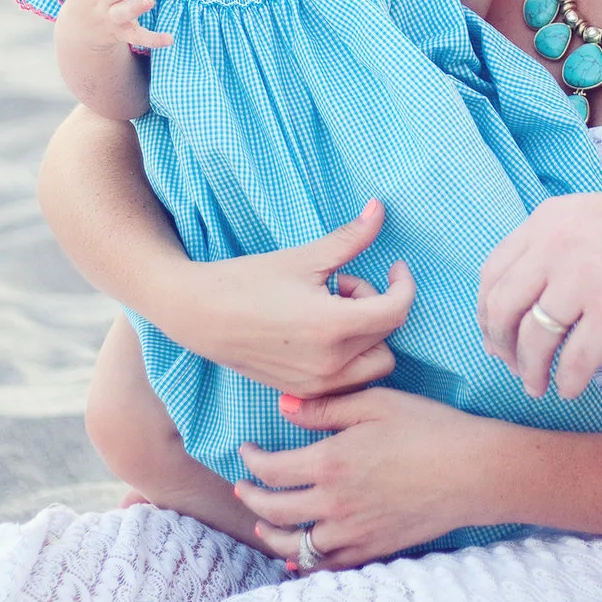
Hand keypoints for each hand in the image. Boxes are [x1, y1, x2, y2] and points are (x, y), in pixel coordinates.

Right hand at [163, 201, 418, 397]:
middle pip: (387, 336)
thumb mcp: (304, 258)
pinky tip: (320, 333)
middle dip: (377, 306)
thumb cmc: (248, 281)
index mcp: (333, 327)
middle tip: (342, 284)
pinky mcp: (302, 393)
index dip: (404, 285)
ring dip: (366, 336)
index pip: (396, 311)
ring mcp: (316, 384)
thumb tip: (380, 208)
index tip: (395, 268)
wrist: (198, 315)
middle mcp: (330, 364)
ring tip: (332, 310)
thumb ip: (350, 238)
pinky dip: (349, 357)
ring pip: (374, 365)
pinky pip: (348, 381)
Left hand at [233, 387, 496, 570]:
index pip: (271, 470)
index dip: (251, 460)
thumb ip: (325, 406)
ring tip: (262, 523)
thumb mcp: (376, 403)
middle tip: (243, 487)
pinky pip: (328, 566)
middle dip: (251, 498)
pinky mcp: (373, 549)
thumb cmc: (429, 428)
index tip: (245, 450)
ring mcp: (353, 532)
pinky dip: (306, 564)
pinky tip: (298, 558)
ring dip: (271, 535)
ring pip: (295, 547)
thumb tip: (283, 406)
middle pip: (274, 510)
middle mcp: (334, 503)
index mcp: (331, 462)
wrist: (475, 472)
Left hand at [478, 191, 601, 397]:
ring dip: (530, 370)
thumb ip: (552, 245)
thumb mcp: (591, 217)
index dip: (488, 311)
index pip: (494, 271)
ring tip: (536, 385)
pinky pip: (573, 360)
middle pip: (504, 307)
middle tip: (510, 365)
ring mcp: (586, 279)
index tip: (494, 334)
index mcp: (549, 220)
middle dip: (501, 344)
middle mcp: (559, 245)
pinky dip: (566, 381)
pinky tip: (569, 388)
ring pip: (535, 338)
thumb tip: (516, 297)